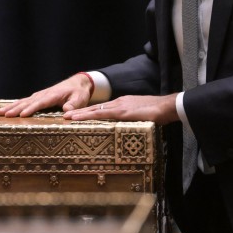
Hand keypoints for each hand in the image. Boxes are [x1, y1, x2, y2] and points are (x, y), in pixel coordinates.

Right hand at [0, 73, 92, 116]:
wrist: (78, 83)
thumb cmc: (78, 93)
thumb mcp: (80, 99)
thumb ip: (73, 105)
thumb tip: (66, 111)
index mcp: (53, 95)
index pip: (40, 103)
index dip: (31, 109)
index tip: (22, 114)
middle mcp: (44, 94)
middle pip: (27, 102)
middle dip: (15, 108)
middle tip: (4, 115)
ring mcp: (40, 95)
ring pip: (23, 101)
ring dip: (11, 107)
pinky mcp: (38, 97)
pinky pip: (25, 101)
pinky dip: (15, 105)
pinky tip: (7, 110)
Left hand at [66, 94, 180, 125]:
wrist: (168, 106)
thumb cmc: (158, 113)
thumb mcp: (143, 116)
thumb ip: (134, 121)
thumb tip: (130, 130)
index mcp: (123, 104)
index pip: (102, 108)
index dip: (89, 112)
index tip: (78, 115)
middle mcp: (119, 102)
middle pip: (95, 108)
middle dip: (80, 112)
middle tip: (65, 115)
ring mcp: (120, 106)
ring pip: (95, 110)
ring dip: (80, 114)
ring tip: (67, 117)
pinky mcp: (123, 112)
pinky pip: (102, 114)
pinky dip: (89, 116)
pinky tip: (81, 118)